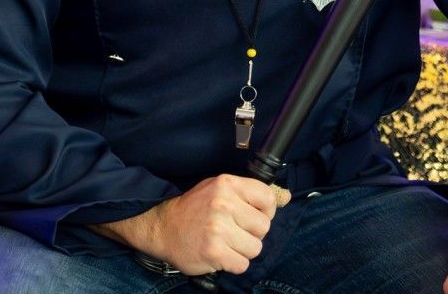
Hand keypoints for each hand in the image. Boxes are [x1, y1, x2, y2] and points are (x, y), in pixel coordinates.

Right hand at [90, 174, 290, 275]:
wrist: (161, 227)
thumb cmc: (194, 209)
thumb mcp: (219, 191)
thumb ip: (251, 194)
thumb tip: (286, 197)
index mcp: (226, 184)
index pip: (267, 198)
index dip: (265, 211)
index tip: (251, 215)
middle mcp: (223, 203)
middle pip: (264, 227)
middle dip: (251, 233)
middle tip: (231, 231)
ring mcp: (218, 228)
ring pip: (255, 248)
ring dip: (242, 251)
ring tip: (224, 243)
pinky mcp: (214, 251)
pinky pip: (242, 264)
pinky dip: (232, 264)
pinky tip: (218, 254)